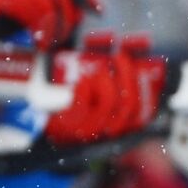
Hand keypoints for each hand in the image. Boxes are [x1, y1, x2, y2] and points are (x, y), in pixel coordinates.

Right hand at [0, 0, 100, 52]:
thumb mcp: (23, 17)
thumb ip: (46, 13)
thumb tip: (75, 19)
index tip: (98, 11)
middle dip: (71, 15)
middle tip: (68, 36)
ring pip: (52, 1)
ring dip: (56, 26)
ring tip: (49, 43)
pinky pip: (37, 10)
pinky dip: (43, 29)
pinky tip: (39, 42)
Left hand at [45, 33, 168, 144]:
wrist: (45, 124)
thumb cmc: (74, 105)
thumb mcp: (96, 97)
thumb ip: (113, 85)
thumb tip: (129, 61)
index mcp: (118, 126)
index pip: (141, 109)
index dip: (142, 86)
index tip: (136, 64)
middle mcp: (107, 131)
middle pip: (128, 103)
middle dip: (126, 76)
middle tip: (120, 56)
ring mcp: (89, 131)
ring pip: (108, 104)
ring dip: (105, 82)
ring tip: (96, 70)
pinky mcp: (69, 128)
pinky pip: (82, 108)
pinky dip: (83, 91)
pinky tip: (80, 81)